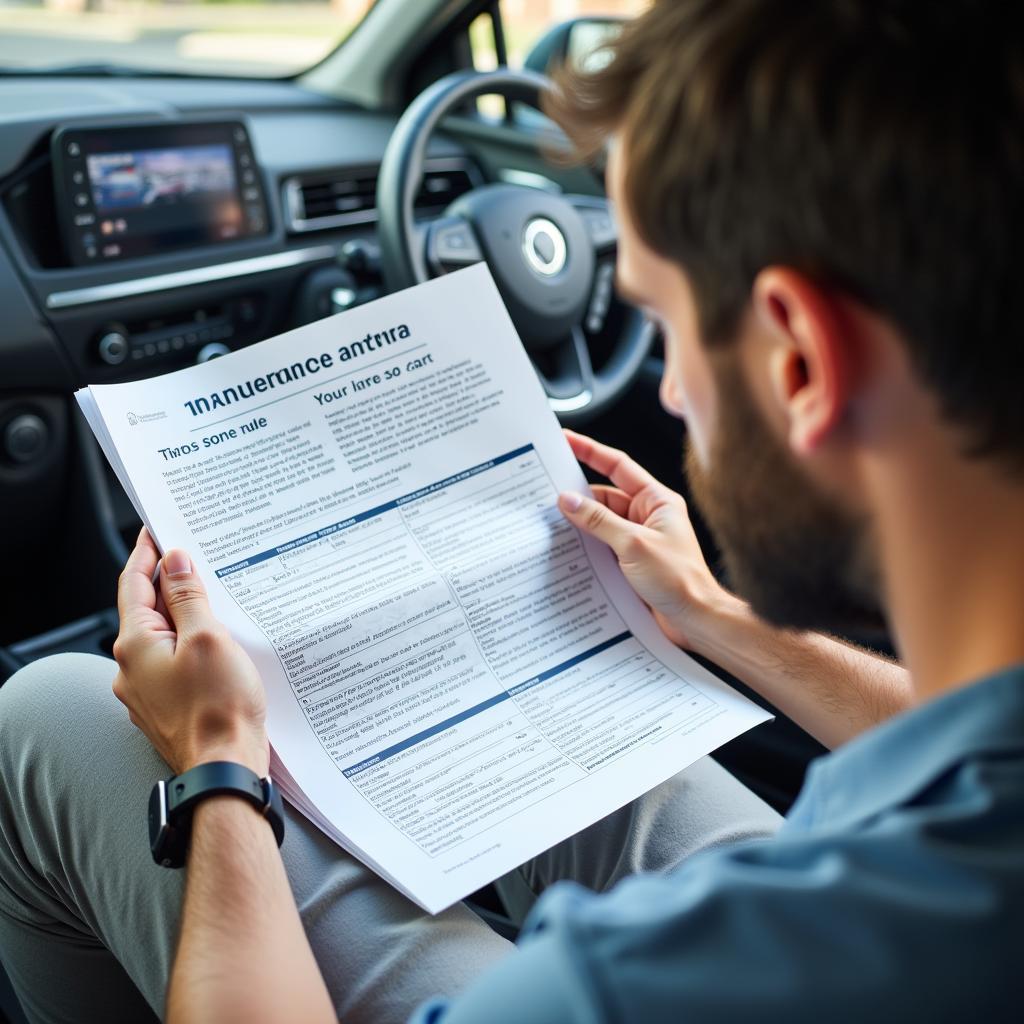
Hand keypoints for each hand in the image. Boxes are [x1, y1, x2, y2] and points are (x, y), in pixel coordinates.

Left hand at [112, 528, 268, 775]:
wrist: (224, 769)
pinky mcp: (166, 707)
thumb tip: (175, 562)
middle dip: (171, 583)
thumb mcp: (208, 637)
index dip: (147, 553)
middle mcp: (131, 668)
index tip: (157, 530)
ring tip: (213, 597)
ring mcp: (146, 691)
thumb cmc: (218, 709)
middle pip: (148, 610)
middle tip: (194, 556)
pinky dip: (191, 644)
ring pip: (163, 638)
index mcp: (136, 644)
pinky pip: (174, 663)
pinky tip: (217, 643)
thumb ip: (189, 597)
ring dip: (184, 615)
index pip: (135, 584)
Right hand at [558, 430, 741, 651]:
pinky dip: (584, 545)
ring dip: (578, 523)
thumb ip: (599, 521)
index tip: (565, 439)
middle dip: (577, 494)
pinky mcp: (631, 561)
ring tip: (550, 521)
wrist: (695, 620)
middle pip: (604, 496)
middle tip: (546, 488)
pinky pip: (602, 545)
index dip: (590, 450)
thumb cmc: (679, 580)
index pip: (618, 465)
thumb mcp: (633, 545)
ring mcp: (638, 539)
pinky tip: (566, 548)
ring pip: (600, 522)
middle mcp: (648, 515)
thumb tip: (569, 500)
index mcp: (657, 500)